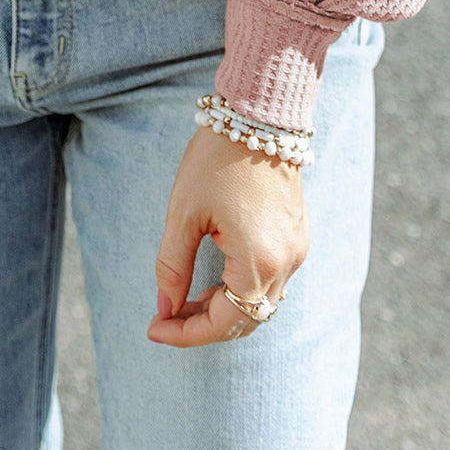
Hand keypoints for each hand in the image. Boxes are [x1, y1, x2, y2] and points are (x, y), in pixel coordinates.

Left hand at [147, 123, 308, 347]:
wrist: (259, 115)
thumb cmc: (216, 159)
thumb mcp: (184, 212)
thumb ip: (172, 265)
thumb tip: (165, 307)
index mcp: (260, 262)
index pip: (225, 323)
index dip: (186, 333)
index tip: (153, 326)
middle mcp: (286, 263)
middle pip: (246, 320)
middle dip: (203, 324)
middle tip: (165, 315)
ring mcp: (296, 250)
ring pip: (260, 303)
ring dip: (223, 308)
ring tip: (183, 297)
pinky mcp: (296, 236)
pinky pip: (271, 280)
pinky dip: (242, 289)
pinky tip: (213, 278)